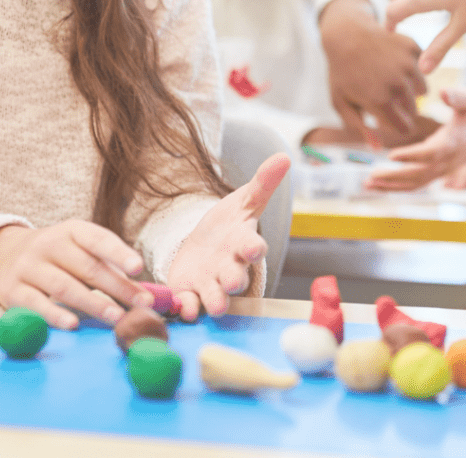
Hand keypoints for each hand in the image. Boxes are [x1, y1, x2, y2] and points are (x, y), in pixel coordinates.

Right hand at [0, 220, 150, 328]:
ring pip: (65, 287)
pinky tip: (73, 324)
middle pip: (88, 268)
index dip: (120, 254)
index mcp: (73, 230)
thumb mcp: (80, 248)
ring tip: (117, 318)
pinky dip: (55, 315)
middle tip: (141, 304)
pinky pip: (35, 304)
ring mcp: (29, 267)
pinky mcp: (12, 291)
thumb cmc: (59, 255)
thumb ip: (107, 265)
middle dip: (118, 287)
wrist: (4, 255)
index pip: (99, 240)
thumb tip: (141, 291)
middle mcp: (50, 245)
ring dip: (94, 304)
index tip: (138, 268)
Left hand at [167, 152, 289, 320]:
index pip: (254, 246)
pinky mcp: (189, 293)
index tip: (254, 248)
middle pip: (236, 277)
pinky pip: (189, 305)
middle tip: (232, 281)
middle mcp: (230, 267)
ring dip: (215, 301)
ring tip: (215, 306)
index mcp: (243, 243)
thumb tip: (284, 156)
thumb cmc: (230, 223)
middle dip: (234, 280)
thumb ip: (263, 182)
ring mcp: (210, 283)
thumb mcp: (244, 200)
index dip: (254, 248)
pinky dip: (186, 308)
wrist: (204, 245)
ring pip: (216, 297)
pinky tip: (182, 308)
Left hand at [319, 0, 428, 146]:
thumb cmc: (342, 72)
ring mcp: (408, 64)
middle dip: (403, 110)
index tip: (392, 122)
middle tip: (388, 99)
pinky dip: (414, 71)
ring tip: (393, 83)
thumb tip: (378, 149)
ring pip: (422, 90)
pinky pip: (423, 69)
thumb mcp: (342, 103)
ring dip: (411, 91)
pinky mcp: (414, 49)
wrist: (347, 34)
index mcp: (380, 101)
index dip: (399, 128)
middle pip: (414, 110)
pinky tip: (397, 65)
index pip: (404, 128)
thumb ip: (361, 128)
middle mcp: (398, 83)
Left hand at [364, 86, 465, 191]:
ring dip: (392, 185)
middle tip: (370, 177)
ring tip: (367, 184)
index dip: (412, 156)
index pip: (432, 153)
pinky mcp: (439, 169)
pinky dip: (398, 185)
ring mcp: (444, 169)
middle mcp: (448, 160)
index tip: (391, 155)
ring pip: (417, 183)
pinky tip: (379, 183)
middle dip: (394, 177)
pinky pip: (418, 182)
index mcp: (455, 142)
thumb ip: (458, 96)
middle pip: (420, 174)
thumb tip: (443, 92)